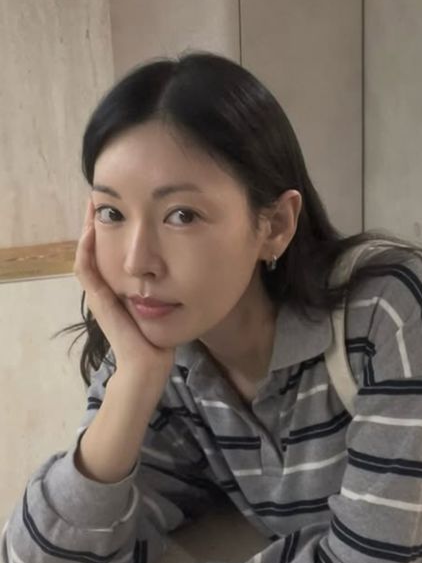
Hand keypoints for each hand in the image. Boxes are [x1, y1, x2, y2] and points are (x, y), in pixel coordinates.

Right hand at [74, 198, 175, 380]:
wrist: (148, 365)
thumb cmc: (161, 341)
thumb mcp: (168, 305)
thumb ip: (171, 288)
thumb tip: (194, 268)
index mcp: (122, 289)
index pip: (112, 252)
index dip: (115, 228)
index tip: (123, 205)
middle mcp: (107, 290)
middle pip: (96, 248)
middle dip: (99, 222)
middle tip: (100, 197)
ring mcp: (100, 295)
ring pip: (87, 254)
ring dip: (88, 229)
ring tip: (93, 204)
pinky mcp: (99, 301)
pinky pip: (86, 270)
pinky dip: (86, 250)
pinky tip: (91, 230)